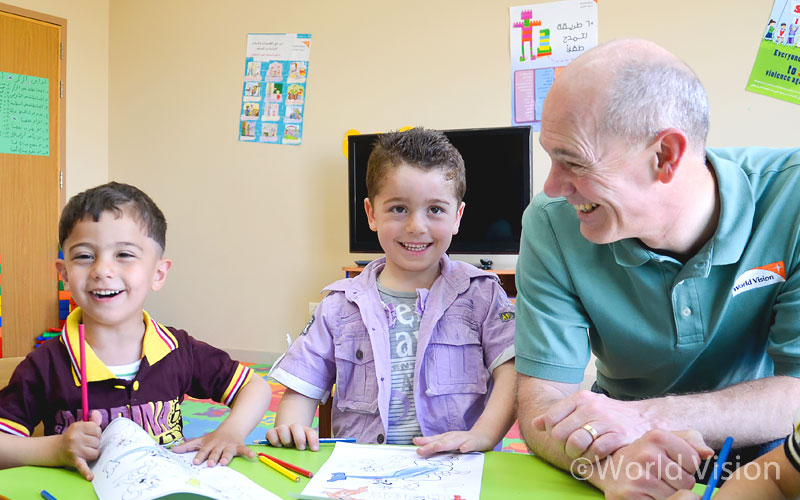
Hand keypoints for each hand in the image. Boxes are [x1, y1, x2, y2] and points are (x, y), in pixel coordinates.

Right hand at [57, 410, 102, 479]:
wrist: (57, 450)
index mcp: (77, 426)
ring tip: (84, 450)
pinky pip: (82, 466)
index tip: (89, 435)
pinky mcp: (75, 460)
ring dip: (92, 453)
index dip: (96, 433)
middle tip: (85, 443)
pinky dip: (86, 472)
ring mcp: (74, 450)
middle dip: (94, 443)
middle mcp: (75, 437)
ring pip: (96, 453)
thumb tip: (97, 413)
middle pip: (97, 441)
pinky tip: (90, 477)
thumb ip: (92, 420)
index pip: (97, 429)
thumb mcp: (80, 426)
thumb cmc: (73, 436)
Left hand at [171, 427, 253, 465]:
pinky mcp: (239, 446)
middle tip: (210, 464)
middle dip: (213, 457)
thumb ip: (188, 445)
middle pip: (215, 452)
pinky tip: (252, 456)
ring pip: (228, 452)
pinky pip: (244, 449)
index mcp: (210, 444)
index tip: (195, 461)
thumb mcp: (202, 440)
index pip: (203, 450)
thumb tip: (172, 450)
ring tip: (224, 462)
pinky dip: (248, 452)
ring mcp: (229, 445)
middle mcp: (219, 445)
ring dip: (226, 457)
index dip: (199, 456)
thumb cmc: (215, 437)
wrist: (233, 426)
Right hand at [265, 423, 318, 450]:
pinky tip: (278, 445)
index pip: (310, 432)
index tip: (315, 450)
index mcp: (304, 430)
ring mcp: (282, 428)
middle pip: (296, 427)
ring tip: (287, 446)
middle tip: (300, 448)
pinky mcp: (271, 432)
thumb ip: (308, 448)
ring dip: (286, 439)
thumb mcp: (305, 445)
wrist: (286, 433)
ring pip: (283, 429)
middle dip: (299, 438)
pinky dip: (274, 440)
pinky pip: (271, 433)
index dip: (313, 440)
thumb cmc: (297, 443)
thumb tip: (313, 454)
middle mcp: (293, 427)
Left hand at [413, 430, 492, 456]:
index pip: (434, 440)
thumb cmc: (462, 440)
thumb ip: (433, 442)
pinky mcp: (475, 443)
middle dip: (431, 446)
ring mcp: (464, 439)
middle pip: (441, 442)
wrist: (483, 435)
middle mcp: (453, 437)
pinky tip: (463, 449)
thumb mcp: (447, 440)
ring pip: (454, 442)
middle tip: (421, 450)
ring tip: (438, 447)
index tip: (415, 443)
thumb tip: (416, 442)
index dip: (424, 442)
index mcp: (446, 437)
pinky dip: (467, 446)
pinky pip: (471, 445)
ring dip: (446, 444)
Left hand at [532, 389, 651, 460]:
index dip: (552, 433)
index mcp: (580, 398)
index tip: (562, 439)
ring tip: (583, 454)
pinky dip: (592, 457)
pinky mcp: (619, 436)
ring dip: (576, 455)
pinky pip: (595, 451)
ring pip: (575, 443)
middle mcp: (592, 407)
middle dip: (563, 447)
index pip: (551, 418)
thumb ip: (559, 415)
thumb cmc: (609, 415)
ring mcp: (606, 421)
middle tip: (572, 449)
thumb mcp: (583, 408)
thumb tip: (535, 424)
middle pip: (560, 434)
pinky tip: (597, 456)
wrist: (645, 417)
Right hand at [592, 429, 712, 499]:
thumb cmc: (645, 456)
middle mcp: (646, 454)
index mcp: (657, 436)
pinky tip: (648, 495)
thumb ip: (691, 441)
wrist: (610, 471)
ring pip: (678, 496)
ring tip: (653, 486)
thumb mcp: (665, 441)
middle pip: (688, 481)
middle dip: (678, 483)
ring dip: (669, 495)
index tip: (669, 463)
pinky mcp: (631, 496)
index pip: (694, 461)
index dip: (686, 466)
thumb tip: (709, 453)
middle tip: (659, 477)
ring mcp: (638, 476)